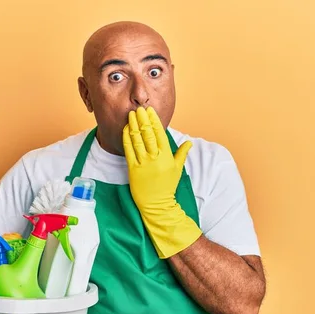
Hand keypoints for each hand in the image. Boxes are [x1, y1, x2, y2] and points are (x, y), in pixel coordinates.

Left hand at [123, 106, 201, 257]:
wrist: (157, 204)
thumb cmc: (167, 187)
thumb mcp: (177, 169)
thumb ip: (181, 154)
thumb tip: (189, 143)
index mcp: (166, 156)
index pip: (159, 133)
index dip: (153, 120)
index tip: (149, 111)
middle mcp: (155, 158)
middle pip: (147, 133)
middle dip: (142, 119)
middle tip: (138, 108)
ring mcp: (143, 163)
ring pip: (137, 140)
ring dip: (133, 125)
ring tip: (131, 115)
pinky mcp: (133, 169)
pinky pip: (128, 150)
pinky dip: (127, 138)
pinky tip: (125, 129)